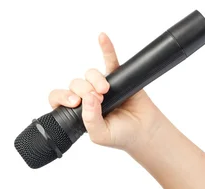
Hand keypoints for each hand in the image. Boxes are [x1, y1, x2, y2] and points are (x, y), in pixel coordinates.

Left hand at [48, 32, 168, 150]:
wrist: (144, 131)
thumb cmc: (120, 135)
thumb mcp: (99, 135)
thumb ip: (89, 120)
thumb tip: (88, 98)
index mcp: (77, 112)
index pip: (59, 98)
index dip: (63, 96)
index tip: (74, 101)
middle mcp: (86, 97)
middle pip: (75, 84)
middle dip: (84, 90)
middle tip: (98, 100)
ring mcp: (100, 86)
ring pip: (90, 74)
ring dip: (95, 79)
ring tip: (106, 91)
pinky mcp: (117, 77)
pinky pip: (110, 59)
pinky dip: (106, 48)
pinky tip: (102, 37)